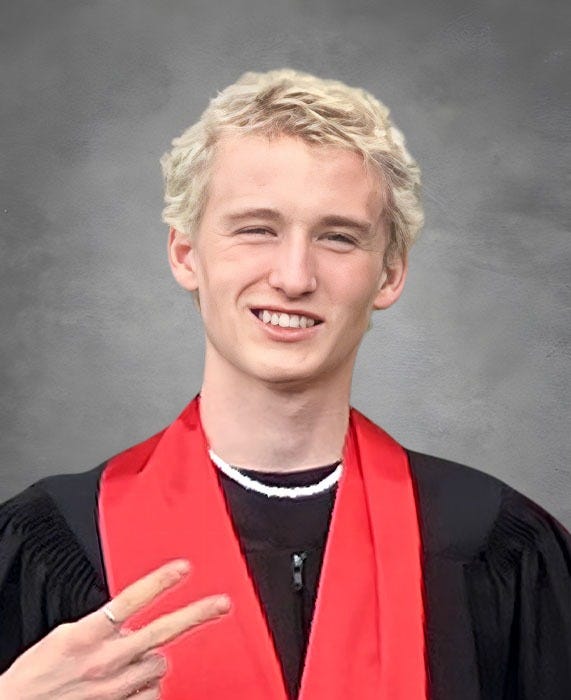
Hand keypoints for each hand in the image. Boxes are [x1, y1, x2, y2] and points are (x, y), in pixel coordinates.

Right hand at [0, 559, 229, 698]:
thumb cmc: (36, 677)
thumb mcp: (64, 638)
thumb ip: (101, 627)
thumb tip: (128, 622)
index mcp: (87, 635)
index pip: (131, 601)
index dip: (159, 582)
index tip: (184, 568)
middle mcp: (105, 661)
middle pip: (162, 632)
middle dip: (197, 615)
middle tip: (222, 604)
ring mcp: (116, 689)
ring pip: (159, 663)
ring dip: (151, 658)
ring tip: (127, 661)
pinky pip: (152, 692)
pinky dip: (147, 686)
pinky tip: (130, 684)